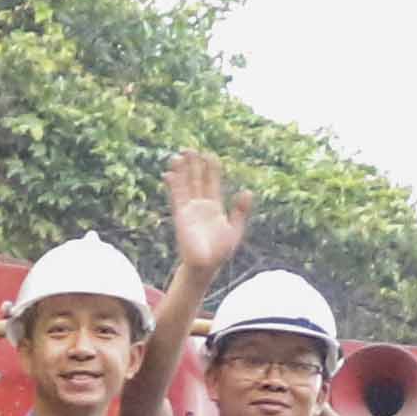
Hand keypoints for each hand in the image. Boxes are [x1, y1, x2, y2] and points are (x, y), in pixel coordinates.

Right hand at [165, 147, 251, 279]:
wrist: (205, 266)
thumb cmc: (220, 251)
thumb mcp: (235, 229)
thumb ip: (240, 210)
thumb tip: (247, 191)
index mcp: (214, 206)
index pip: (212, 182)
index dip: (211, 168)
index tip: (209, 155)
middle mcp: (200, 205)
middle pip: (196, 179)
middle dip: (194, 165)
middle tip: (190, 148)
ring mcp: (189, 209)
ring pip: (185, 185)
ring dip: (182, 171)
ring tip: (179, 155)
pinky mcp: (181, 216)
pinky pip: (176, 197)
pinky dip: (173, 185)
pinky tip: (169, 174)